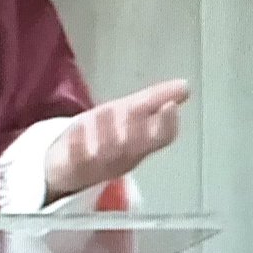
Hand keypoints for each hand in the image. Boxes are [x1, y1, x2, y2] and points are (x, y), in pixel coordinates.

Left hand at [44, 79, 188, 201]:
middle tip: (138, 111)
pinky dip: (77, 142)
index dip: (167, 124)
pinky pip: (75, 156)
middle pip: (134, 146)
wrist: (67, 167)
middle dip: (138, 131)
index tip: (170, 106)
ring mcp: (97, 163)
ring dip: (108, 132)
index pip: (160, 138)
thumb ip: (155, 100)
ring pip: (106, 152)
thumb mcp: (130, 116)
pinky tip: (76, 126)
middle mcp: (122, 157)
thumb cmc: (104, 138)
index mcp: (140, 145)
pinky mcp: (71, 164)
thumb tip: (184, 86)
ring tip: (109, 110)